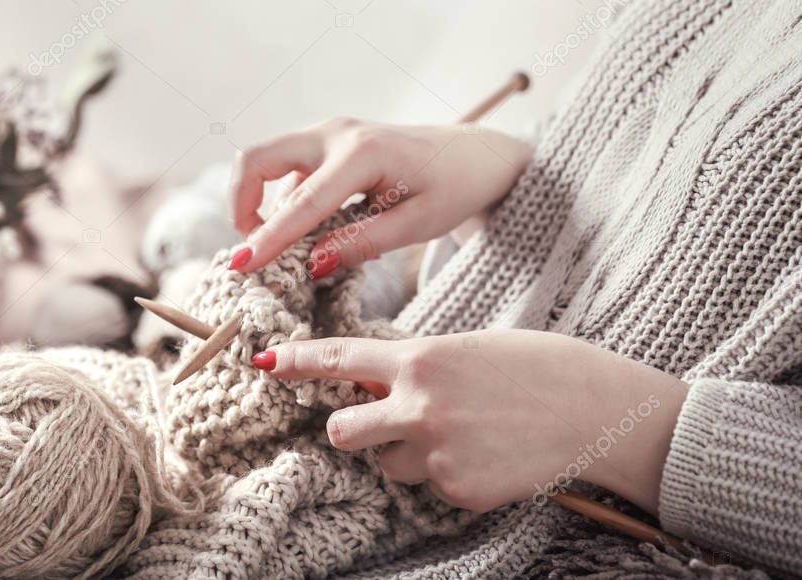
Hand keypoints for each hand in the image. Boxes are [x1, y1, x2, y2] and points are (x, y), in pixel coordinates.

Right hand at [226, 118, 531, 275]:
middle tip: (254, 248)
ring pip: (265, 160)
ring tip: (290, 247)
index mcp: (363, 154)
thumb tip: (312, 263)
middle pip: (257, 158)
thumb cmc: (453, 188)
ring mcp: (328, 132)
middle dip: (240, 203)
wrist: (474, 155)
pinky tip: (311, 229)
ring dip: (259, 202)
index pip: (302, 202)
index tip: (242, 265)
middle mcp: (336, 134)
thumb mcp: (417, 225)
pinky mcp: (326, 141)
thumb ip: (362, 243)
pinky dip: (281, 199)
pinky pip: (285, 168)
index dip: (268, 236)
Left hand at [253, 330, 688, 512]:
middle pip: (342, 431)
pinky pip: (430, 486)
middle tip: (377, 423)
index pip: (340, 359)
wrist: (596, 410)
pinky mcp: (457, 489)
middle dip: (351, 430)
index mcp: (421, 359)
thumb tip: (375, 382)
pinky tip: (486, 456)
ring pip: (387, 465)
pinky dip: (447, 475)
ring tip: (459, 437)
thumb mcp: (467, 350)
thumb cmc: (536, 368)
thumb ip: (416, 367)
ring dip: (405, 455)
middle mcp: (418, 407)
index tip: (265, 361)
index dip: (297, 361)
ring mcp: (436, 452)